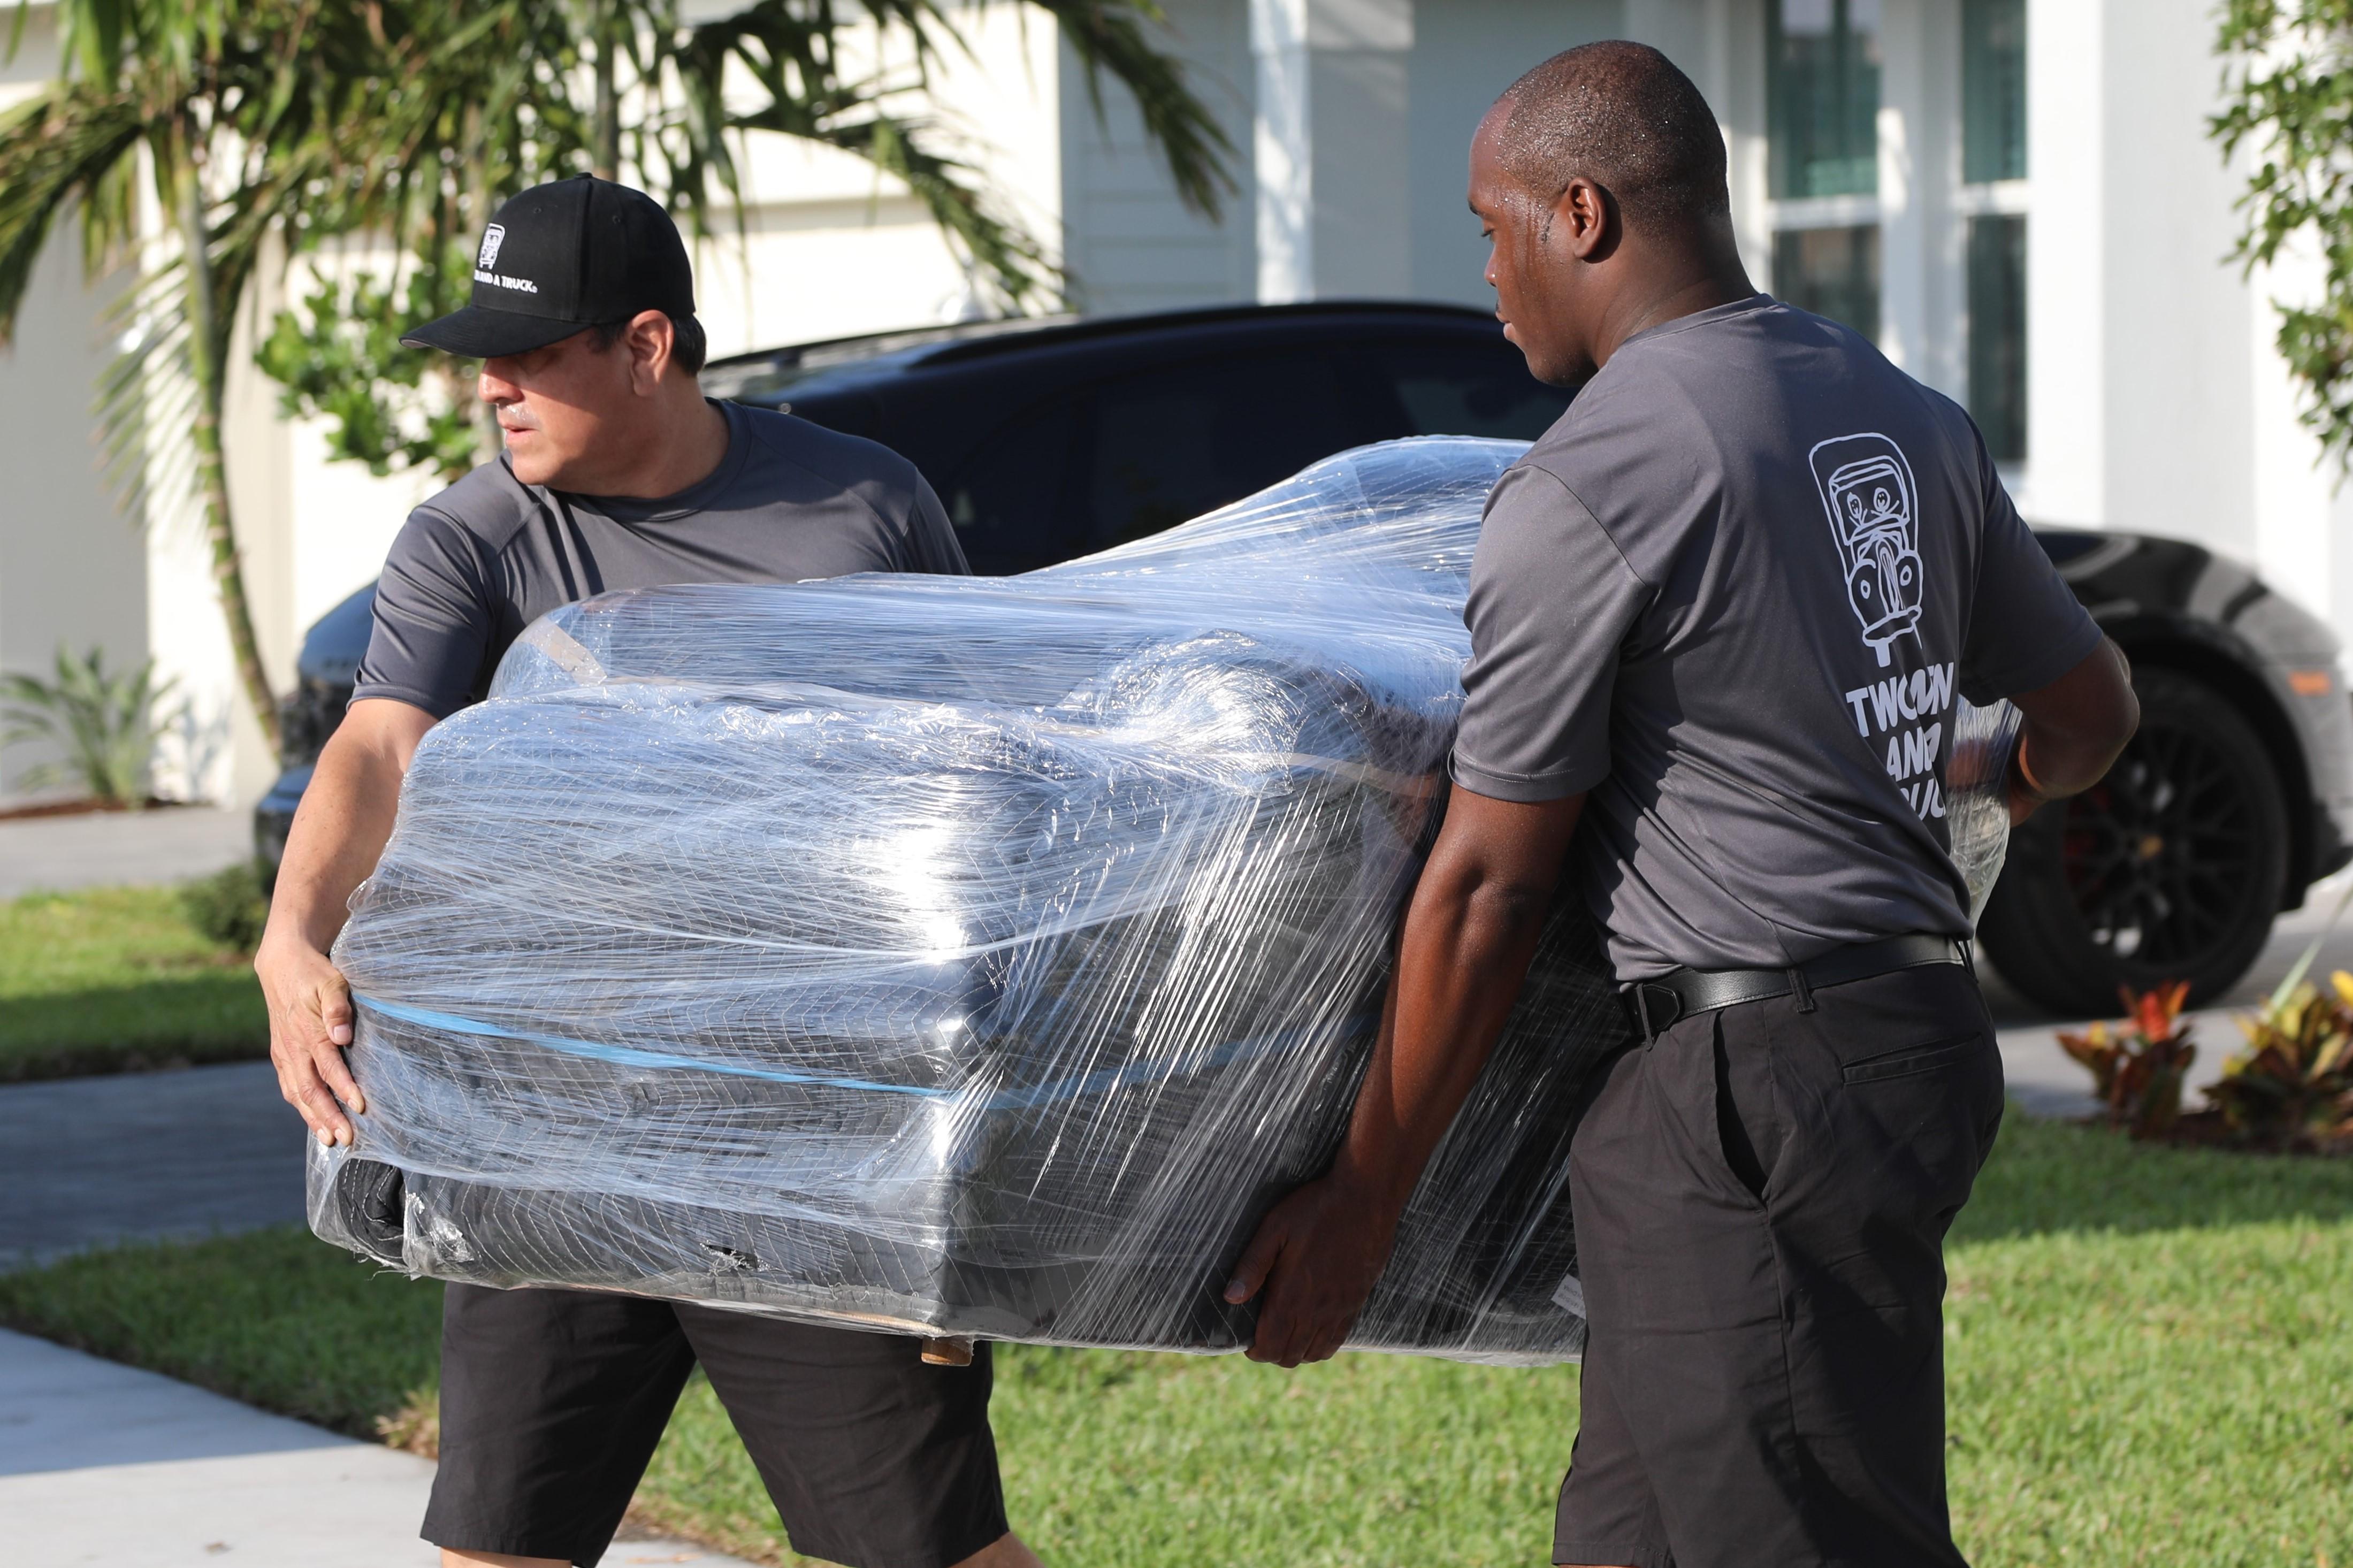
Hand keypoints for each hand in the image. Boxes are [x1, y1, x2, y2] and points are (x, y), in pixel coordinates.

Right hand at [256, 927, 364, 1146]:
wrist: (281, 965)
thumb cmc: (314, 973)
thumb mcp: (331, 981)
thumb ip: (337, 1008)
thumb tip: (342, 1036)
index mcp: (308, 1031)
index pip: (329, 1067)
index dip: (344, 1088)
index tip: (361, 1107)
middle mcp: (293, 1047)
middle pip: (310, 1089)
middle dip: (329, 1116)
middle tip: (347, 1139)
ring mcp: (284, 1053)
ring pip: (297, 1093)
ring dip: (313, 1118)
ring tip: (330, 1140)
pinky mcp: (280, 1055)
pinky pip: (289, 1086)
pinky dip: (301, 1107)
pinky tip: (315, 1121)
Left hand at [1222, 1173, 1401, 1367]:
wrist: (1366, 1199)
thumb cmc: (1316, 1209)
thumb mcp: (1275, 1228)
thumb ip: (1252, 1265)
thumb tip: (1230, 1297)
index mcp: (1292, 1295)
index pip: (1270, 1345)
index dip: (1255, 1350)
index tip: (1247, 1340)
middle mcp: (1317, 1310)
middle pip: (1290, 1355)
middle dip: (1272, 1352)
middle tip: (1263, 1335)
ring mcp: (1340, 1309)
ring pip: (1314, 1353)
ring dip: (1296, 1351)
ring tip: (1285, 1333)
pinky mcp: (1357, 1302)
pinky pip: (1338, 1340)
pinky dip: (1321, 1345)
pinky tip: (1313, 1329)